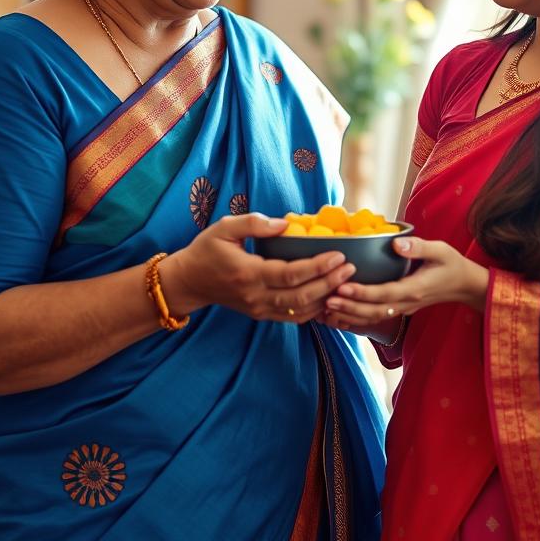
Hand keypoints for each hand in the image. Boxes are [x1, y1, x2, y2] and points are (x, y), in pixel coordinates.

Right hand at [165, 213, 355, 323]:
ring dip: (326, 298)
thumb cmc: (206, 250)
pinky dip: (314, 310)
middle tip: (351, 268)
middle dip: (330, 283)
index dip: (318, 266)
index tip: (339, 254)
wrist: (188, 282)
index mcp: (248, 274)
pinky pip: (293, 317)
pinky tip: (329, 297)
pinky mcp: (261, 315)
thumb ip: (254, 223)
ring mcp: (259, 310)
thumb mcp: (224, 228)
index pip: (290, 274)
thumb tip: (285, 224)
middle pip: (301, 296)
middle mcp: (256, 297)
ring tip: (346, 282)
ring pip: (300, 310)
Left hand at [321, 236, 489, 330]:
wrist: (465, 286)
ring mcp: (402, 309)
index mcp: (415, 289)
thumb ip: (419, 247)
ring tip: (326, 309)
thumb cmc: (452, 264)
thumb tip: (396, 244)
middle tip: (325, 299)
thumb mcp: (440, 250)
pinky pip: (375, 318)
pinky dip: (356, 319)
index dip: (362, 292)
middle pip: (373, 311)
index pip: (384, 294)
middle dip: (348, 306)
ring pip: (372, 318)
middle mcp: (406, 303)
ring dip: (349, 315)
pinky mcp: (399, 309)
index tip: (341, 286)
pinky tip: (338, 315)